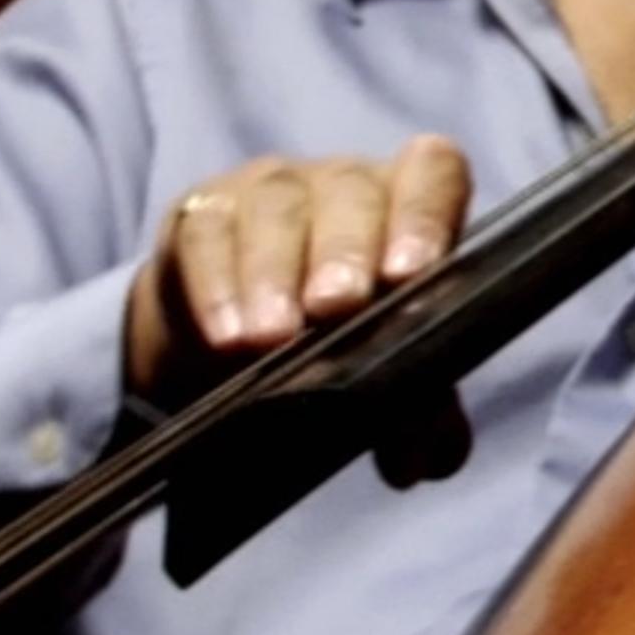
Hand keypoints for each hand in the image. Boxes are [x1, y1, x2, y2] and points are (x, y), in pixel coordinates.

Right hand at [125, 137, 475, 480]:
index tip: (413, 272)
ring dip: (274, 275)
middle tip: (339, 308)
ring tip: (270, 338)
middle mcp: (344, 185)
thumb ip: (419, 408)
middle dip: (347, 250)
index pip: (433, 174)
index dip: (426, 213)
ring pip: (278, 211)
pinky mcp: (202, 214)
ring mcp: (270, 191)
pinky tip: (225, 334)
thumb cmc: (333, 335)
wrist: (228, 329)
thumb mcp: (378, 364)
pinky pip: (207, 233)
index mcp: (408, 208)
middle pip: (353, 194)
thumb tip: (429, 460)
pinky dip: (216, 286)